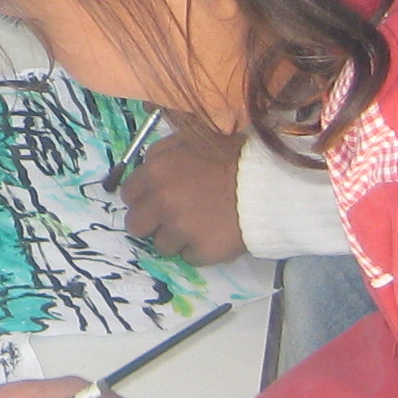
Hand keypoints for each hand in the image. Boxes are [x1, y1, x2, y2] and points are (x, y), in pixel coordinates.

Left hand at [123, 124, 248, 263]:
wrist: (269, 184)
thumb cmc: (231, 157)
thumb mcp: (192, 139)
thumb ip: (162, 153)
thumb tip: (144, 168)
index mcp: (156, 171)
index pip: (129, 194)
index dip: (142, 198)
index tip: (155, 201)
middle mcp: (162, 202)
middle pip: (136, 225)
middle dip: (151, 223)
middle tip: (171, 218)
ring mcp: (181, 229)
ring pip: (162, 245)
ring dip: (176, 238)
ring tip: (200, 224)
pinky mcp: (201, 251)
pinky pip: (189, 257)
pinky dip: (199, 249)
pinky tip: (214, 234)